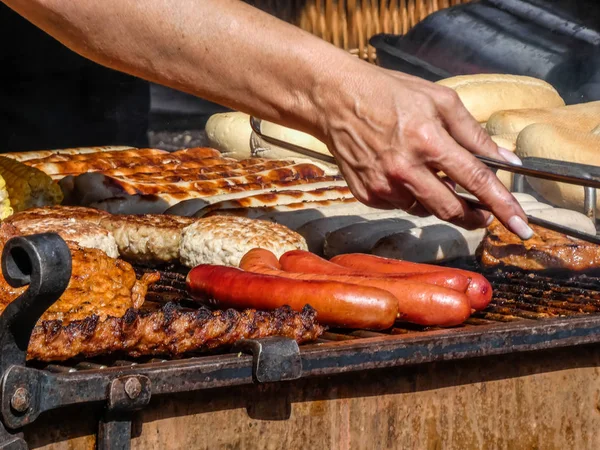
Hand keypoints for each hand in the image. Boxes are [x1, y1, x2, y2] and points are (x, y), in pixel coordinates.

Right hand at [312, 62, 532, 238]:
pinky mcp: (367, 195)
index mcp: (428, 140)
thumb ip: (474, 133)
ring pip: (425, 209)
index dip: (502, 205)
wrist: (336, 100)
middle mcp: (405, 169)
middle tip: (482, 214)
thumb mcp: (439, 100)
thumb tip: (505, 160)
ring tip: (427, 173)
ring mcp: (383, 186)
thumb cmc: (388, 93)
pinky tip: (401, 173)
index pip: (476, 180)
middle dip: (474, 216)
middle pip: (451, 209)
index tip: (521, 226)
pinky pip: (401, 206)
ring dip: (437, 199)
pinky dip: (410, 195)